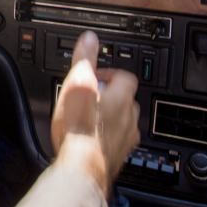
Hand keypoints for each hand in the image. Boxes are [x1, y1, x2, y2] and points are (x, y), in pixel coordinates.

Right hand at [50, 31, 139, 196]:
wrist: (82, 168)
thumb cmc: (78, 128)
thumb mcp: (77, 84)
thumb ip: (85, 60)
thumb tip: (90, 39)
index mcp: (122, 98)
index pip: (126, 77)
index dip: (111, 74)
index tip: (96, 76)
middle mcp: (129, 119)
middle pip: (127, 100)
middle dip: (111, 96)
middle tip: (90, 97)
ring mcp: (126, 140)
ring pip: (124, 122)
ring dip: (110, 118)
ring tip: (89, 118)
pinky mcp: (118, 158)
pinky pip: (117, 142)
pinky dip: (107, 138)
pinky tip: (91, 140)